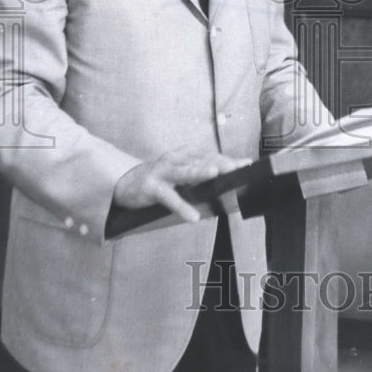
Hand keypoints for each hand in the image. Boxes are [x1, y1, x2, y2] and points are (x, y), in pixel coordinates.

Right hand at [113, 151, 251, 222]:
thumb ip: (201, 176)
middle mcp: (175, 158)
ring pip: (184, 172)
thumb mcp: (181, 173)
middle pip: (201, 160)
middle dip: (220, 163)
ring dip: (199, 172)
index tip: (247, 163)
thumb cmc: (160, 178)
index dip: (229, 159)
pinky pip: (169, 198)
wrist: (125, 182)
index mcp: (185, 154)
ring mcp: (163, 171)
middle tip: (237, 167)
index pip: (211, 156)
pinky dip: (182, 207)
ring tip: (215, 174)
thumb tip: (229, 183)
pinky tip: (193, 217)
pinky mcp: (152, 187)